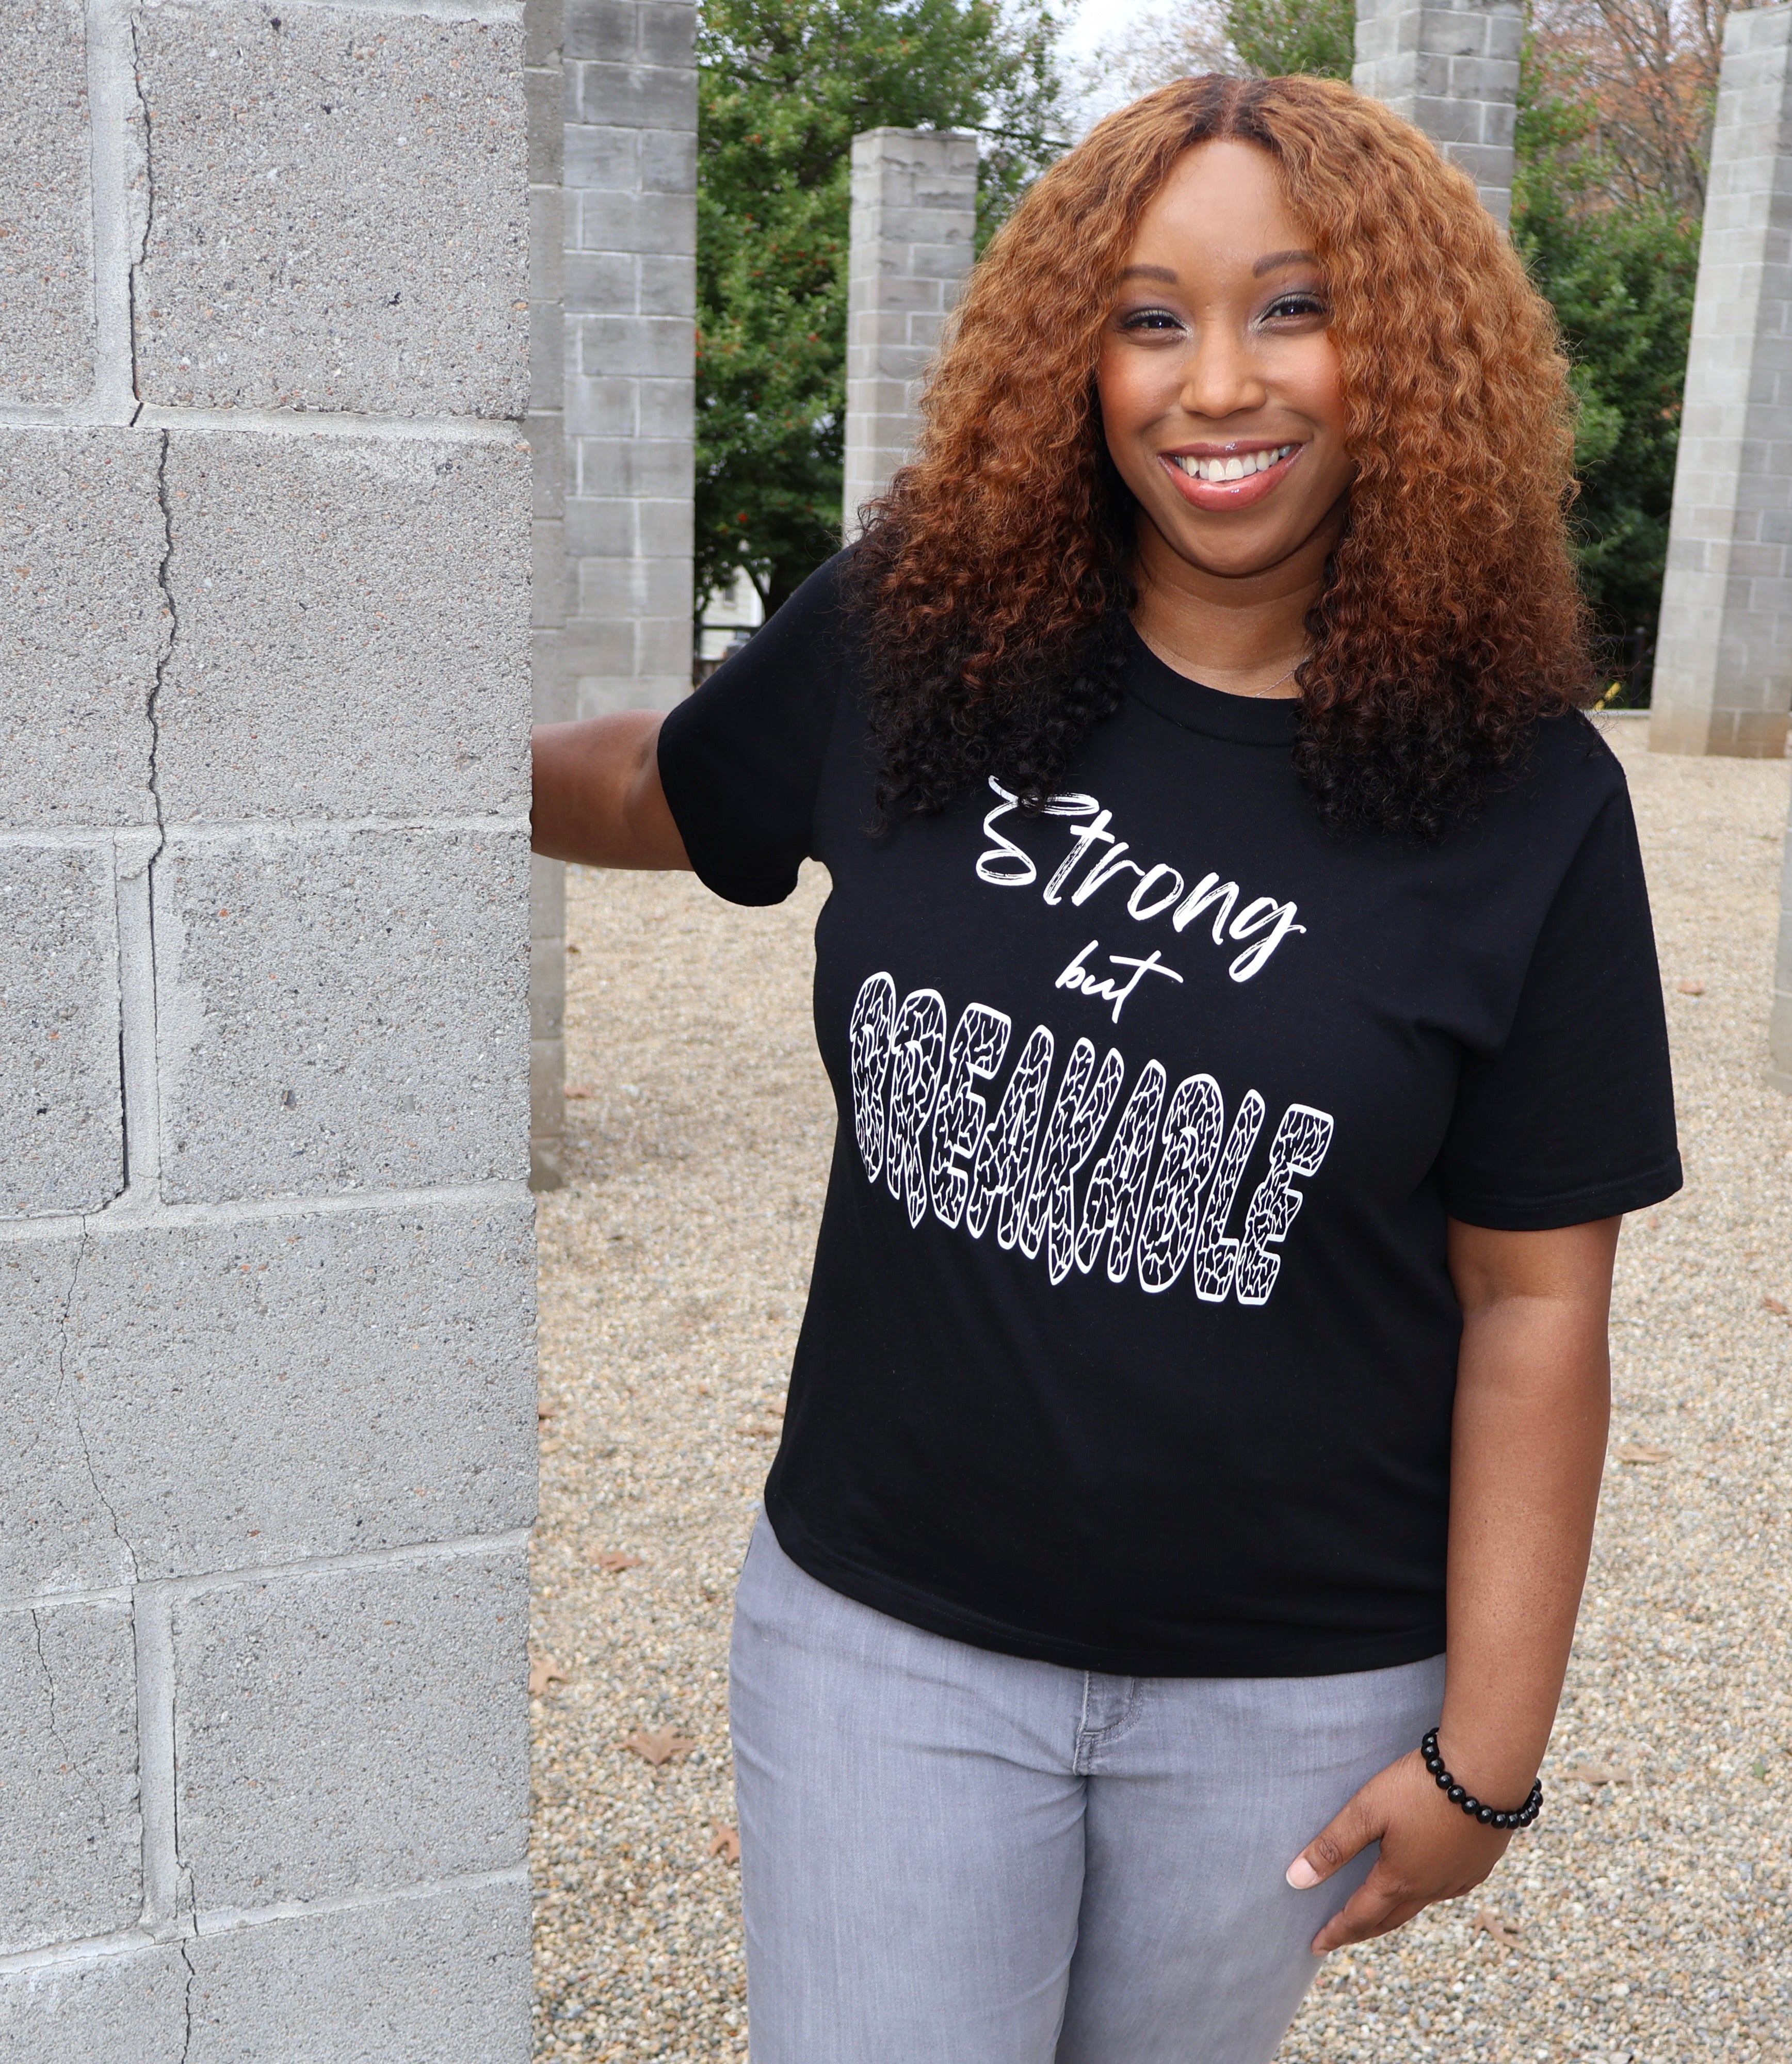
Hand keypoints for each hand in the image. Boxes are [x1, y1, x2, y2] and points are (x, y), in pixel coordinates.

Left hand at [1285, 1748, 1513, 1952]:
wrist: (1486, 1772)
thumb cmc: (1421, 1788)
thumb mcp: (1367, 1811)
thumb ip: (1333, 1846)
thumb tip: (1296, 1880)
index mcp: (1399, 1879)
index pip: (1360, 1916)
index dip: (1336, 1932)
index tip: (1315, 1946)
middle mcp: (1431, 1887)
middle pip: (1390, 1919)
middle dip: (1361, 1930)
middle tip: (1340, 1937)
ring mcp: (1459, 1878)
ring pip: (1420, 1904)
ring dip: (1395, 1912)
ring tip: (1378, 1912)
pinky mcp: (1479, 1863)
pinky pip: (1447, 1889)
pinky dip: (1426, 1894)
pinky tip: (1425, 1884)